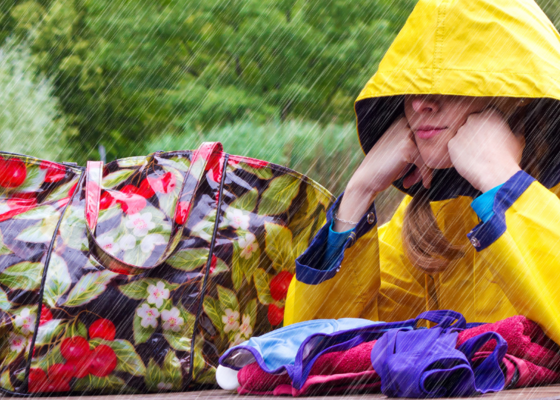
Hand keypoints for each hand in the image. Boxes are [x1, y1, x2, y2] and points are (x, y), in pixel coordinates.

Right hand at [333, 116, 433, 230]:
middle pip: (429, 143)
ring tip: (414, 181)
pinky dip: (426, 175)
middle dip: (425, 162)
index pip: (426, 135)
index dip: (426, 153)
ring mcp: (406, 134)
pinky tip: (425, 184)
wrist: (366, 179)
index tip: (420, 170)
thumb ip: (419, 147)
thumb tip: (445, 151)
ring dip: (425, 170)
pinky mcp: (408, 147)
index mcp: (402, 120)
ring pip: (428, 153)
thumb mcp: (402, 153)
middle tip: (415, 178)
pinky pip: (426, 162)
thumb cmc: (384, 167)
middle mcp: (404, 123)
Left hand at [448, 108, 523, 191]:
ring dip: (466, 142)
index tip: (488, 134)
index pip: (485, 115)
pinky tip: (468, 159)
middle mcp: (474, 118)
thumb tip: (517, 126)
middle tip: (480, 146)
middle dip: (474, 133)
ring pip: (461, 135)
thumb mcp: (518, 139)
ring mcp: (461, 130)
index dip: (486, 126)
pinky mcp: (451, 143)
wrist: (495, 174)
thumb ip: (514, 128)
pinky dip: (458, 152)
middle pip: (471, 123)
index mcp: (491, 114)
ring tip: (475, 155)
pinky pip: (453, 146)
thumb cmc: (508, 158)